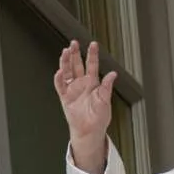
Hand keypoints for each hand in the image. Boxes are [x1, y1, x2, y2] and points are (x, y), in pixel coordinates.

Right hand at [54, 40, 116, 173]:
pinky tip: (60, 71)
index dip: (92, 55)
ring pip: (67, 72)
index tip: (93, 44)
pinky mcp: (65, 97)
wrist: (90, 131)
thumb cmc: (99, 118)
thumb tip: (113, 74)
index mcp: (93, 84)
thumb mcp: (106, 101)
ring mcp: (73, 90)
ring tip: (65, 52)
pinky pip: (60, 85)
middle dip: (75, 54)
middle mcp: (82, 84)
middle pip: (77, 65)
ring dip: (66, 62)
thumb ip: (107, 87)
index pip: (92, 65)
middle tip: (73, 43)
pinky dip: (59, 78)